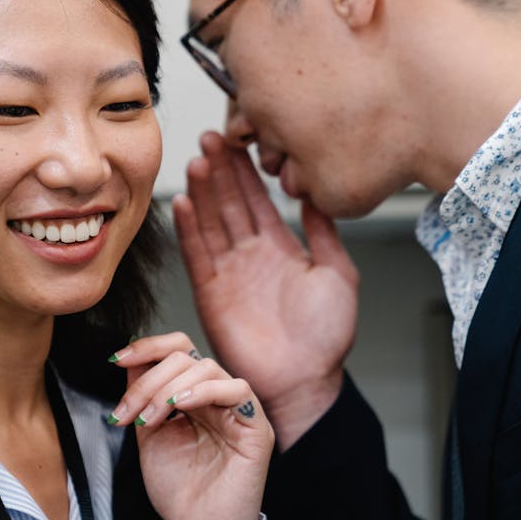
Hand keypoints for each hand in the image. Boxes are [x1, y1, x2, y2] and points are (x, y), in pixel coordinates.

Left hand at [107, 332, 272, 519]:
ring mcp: (238, 409)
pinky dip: (204, 390)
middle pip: (185, 357)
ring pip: (207, 368)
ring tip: (149, 420)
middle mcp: (216, 396)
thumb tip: (129, 359)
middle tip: (129, 413)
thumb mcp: (149, 433)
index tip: (117, 359)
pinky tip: (182, 406)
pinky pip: (237, 390)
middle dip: (148, 381)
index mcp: (193, 394)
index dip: (148, 347)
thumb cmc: (177, 488)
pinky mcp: (256, 427)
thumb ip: (143, 396)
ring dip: (168, 388)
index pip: (177, 350)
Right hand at [172, 131, 358, 449]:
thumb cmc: (325, 338)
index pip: (258, 200)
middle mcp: (250, 256)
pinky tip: (183, 202)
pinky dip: (189, 228)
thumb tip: (316, 193)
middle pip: (229, 203)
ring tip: (197, 160)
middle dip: (221, 170)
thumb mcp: (337, 274)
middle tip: (211, 137)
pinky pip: (196, 254)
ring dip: (203, 191)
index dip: (247, 170)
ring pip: (211, 222)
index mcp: (280, 248)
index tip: (238, 140)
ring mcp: (228, 273)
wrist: (305, 382)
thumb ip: (324, 233)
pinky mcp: (210, 293)